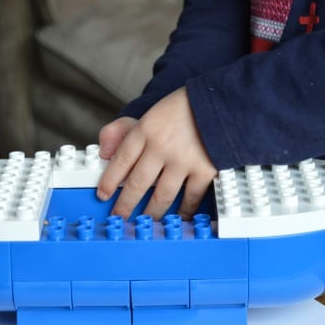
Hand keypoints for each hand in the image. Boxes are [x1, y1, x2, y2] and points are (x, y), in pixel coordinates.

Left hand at [96, 87, 216, 219]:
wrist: (221, 102)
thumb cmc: (184, 110)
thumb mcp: (149, 113)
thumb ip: (121, 130)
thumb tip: (104, 152)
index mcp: (146, 130)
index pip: (120, 161)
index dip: (109, 181)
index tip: (103, 195)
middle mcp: (162, 146)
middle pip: (137, 183)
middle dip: (125, 204)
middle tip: (118, 216)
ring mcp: (183, 160)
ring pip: (162, 195)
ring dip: (151, 212)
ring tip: (144, 221)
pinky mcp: (204, 169)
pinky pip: (191, 197)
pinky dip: (185, 210)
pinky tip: (179, 216)